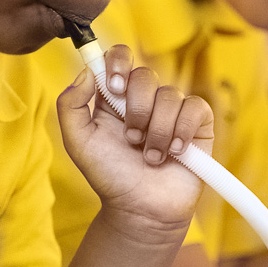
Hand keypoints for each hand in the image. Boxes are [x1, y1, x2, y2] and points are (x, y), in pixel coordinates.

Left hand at [56, 45, 210, 238]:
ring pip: (170, 95)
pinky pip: (195, 108)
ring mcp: (172, 109)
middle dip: (137, 110)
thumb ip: (70, 105)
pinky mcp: (197, 123)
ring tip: (150, 157)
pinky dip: (182, 132)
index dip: (118, 62)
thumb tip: (87, 71)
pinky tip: (174, 153)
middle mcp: (144, 98)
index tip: (114, 87)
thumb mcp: (78, 142)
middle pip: (145, 75)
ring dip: (156, 132)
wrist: (140, 209)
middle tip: (131, 140)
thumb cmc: (109, 176)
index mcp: (114, 96)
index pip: (119, 57)